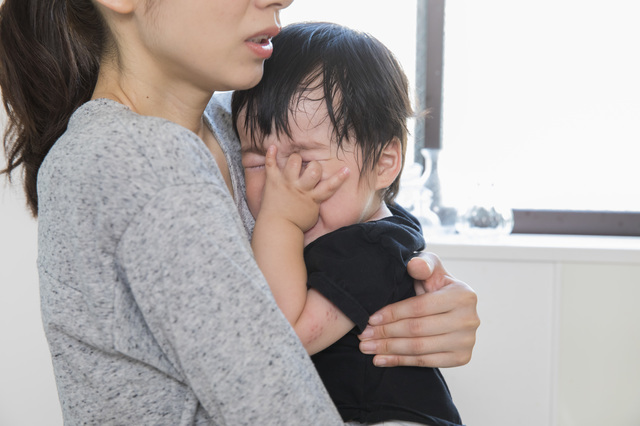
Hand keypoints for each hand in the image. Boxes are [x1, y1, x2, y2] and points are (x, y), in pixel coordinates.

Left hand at [259, 145, 348, 230]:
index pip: (330, 186)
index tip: (347, 169)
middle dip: (314, 165)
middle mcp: (300, 189)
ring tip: (294, 163)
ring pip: (294, 161)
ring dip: (295, 159)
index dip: (340, 177)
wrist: (277, 230)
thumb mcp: (312, 216)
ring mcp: (286, 184)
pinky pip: (271, 165)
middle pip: (313, 169)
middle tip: (309, 169)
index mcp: (312, 198)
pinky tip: (272, 147)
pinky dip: (270, 155)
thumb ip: (317, 203)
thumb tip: (321, 197)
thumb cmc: (295, 226)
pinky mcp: (273, 182)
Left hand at [358, 252, 479, 367]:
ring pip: (419, 348)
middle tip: (363, 336)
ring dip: (389, 349)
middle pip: (417, 330)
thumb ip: (422, 263)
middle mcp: (469, 320)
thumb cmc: (435, 283)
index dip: (393, 313)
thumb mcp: (430, 267)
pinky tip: (381, 359)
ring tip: (367, 347)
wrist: (449, 304)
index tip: (371, 318)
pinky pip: (425, 362)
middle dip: (386, 333)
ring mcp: (467, 341)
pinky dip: (400, 361)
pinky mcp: (462, 358)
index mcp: (463, 295)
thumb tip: (414, 266)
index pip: (420, 307)